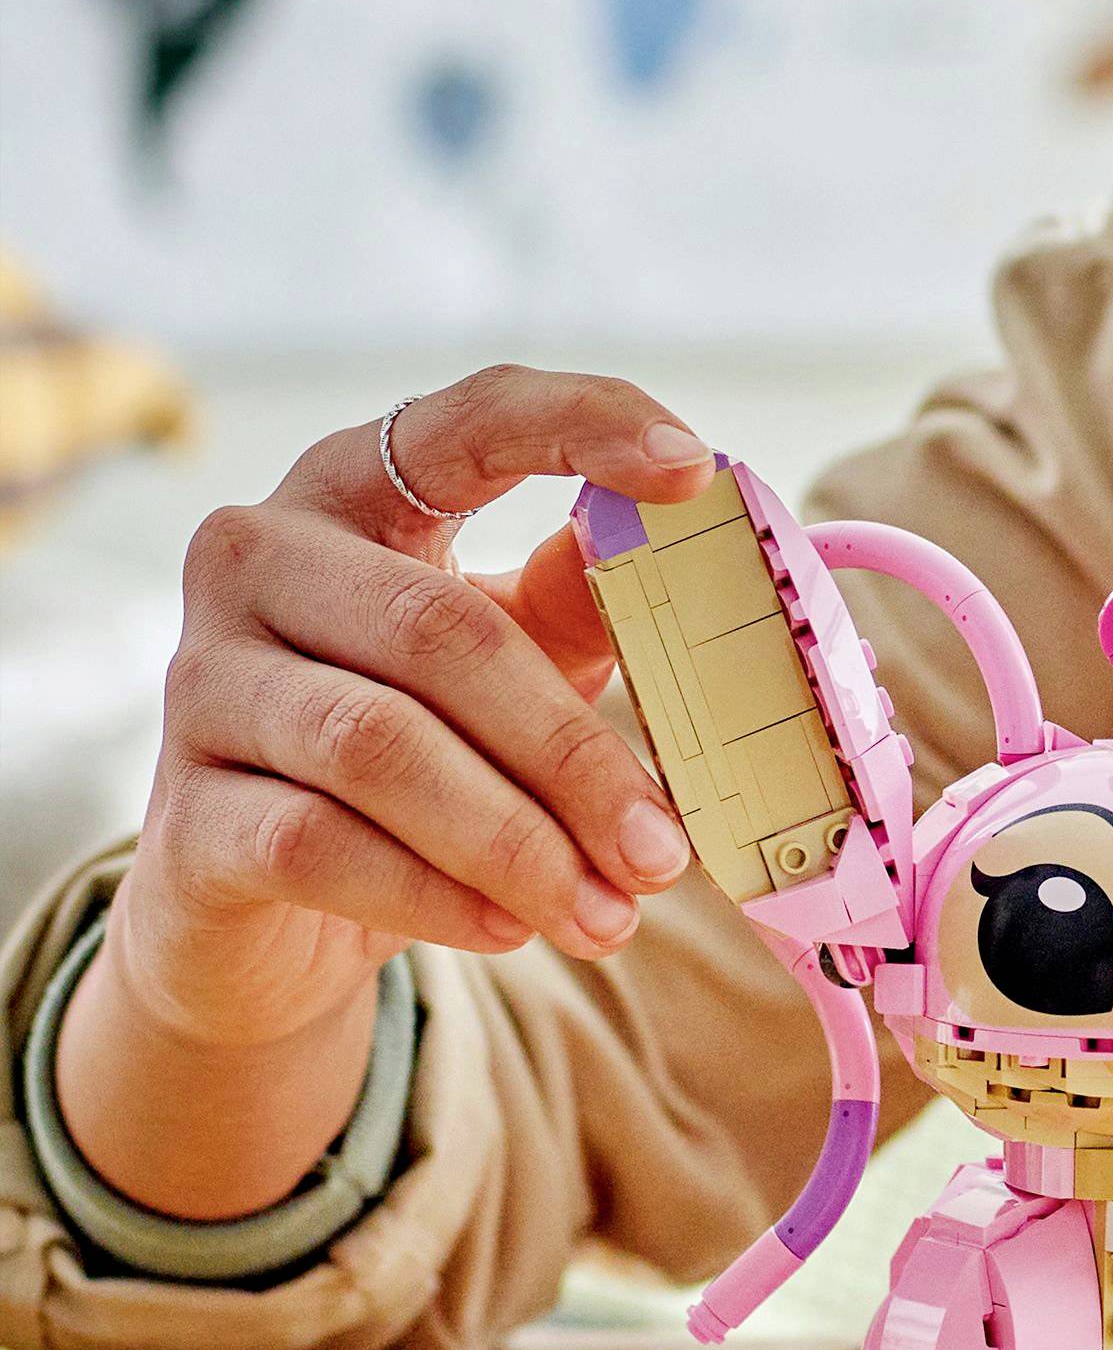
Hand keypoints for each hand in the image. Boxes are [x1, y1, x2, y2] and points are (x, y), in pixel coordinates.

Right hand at [109, 365, 715, 1057]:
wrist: (264, 912)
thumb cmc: (417, 746)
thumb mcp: (511, 659)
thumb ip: (578, 603)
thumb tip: (669, 550)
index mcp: (353, 491)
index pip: (465, 420)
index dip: (580, 425)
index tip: (692, 468)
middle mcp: (255, 559)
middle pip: (438, 630)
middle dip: (572, 752)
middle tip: (666, 850)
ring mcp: (203, 682)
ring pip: (379, 748)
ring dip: (519, 842)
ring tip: (614, 914)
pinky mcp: (183, 811)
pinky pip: (319, 844)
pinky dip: (434, 893)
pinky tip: (513, 929)